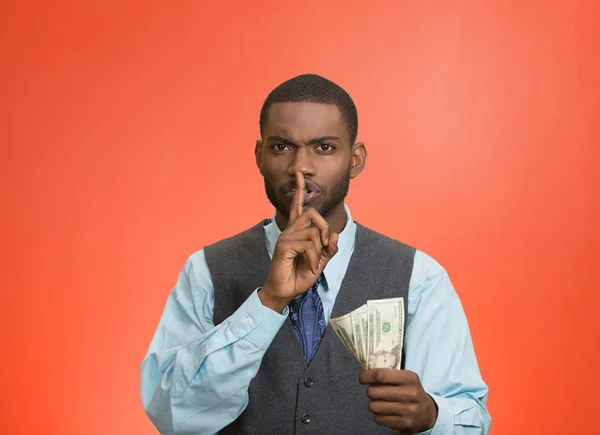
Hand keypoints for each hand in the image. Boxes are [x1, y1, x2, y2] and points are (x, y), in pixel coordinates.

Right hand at [259, 172, 338, 312]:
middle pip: (311, 213)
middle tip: (325, 246)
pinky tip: (310, 268)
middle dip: (324, 227)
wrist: (285, 292)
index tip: (300, 175)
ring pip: (312, 231)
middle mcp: (290, 231)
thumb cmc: (299, 275)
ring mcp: (286, 237)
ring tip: (314, 263)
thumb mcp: (320, 261)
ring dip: (319, 250)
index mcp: (297, 232)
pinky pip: (308, 244)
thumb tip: (333, 234)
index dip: (300, 190)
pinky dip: (314, 258)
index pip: (298, 206)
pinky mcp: (284, 246)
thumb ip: (328, 248)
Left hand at [359, 369, 437, 434]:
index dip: (367, 376)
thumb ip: (388, 374)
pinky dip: (378, 415)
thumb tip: (365, 374)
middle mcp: (411, 394)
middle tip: (375, 392)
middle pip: (374, 391)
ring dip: (373, 404)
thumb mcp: (405, 378)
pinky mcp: (405, 424)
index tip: (362, 378)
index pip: (381, 375)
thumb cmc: (410, 392)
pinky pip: (378, 418)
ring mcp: (408, 410)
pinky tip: (385, 412)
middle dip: (370, 391)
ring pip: (373, 406)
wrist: (427, 413)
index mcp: (410, 378)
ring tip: (380, 402)